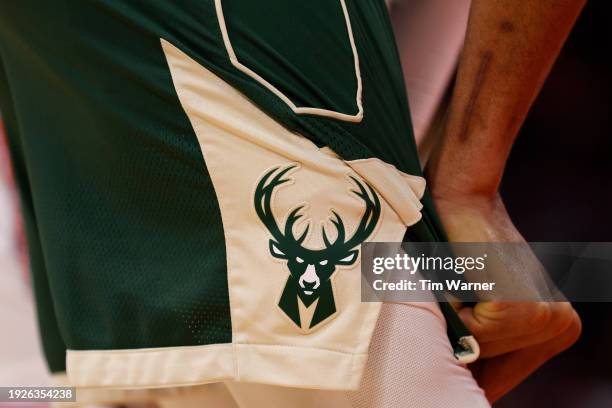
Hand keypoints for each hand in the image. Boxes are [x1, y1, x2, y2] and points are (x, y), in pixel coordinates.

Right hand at [433, 192, 581, 402]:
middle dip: (463, 337)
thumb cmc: (469, 249)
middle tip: (462, 296)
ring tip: (463, 283)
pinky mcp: (516, 306)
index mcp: (560, 326)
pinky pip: (469, 332)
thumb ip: (490, 339)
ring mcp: (543, 317)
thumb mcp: (491, 300)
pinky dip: (453, 307)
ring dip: (456, 319)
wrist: (465, 201)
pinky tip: (464, 277)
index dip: (476, 369)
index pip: (506, 375)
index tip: (460, 358)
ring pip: (477, 349)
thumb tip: (473, 378)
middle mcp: (560, 325)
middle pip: (490, 362)